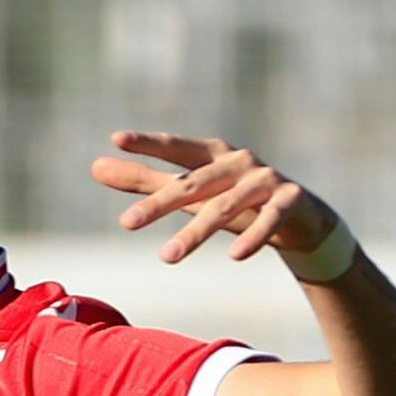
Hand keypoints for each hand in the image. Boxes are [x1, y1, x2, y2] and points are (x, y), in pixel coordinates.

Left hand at [89, 131, 337, 264]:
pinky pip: (269, 220)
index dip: (149, 142)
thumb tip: (95, 166)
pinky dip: (253, 237)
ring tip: (166, 257)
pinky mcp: (290, 201)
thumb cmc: (235, 200)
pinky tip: (235, 256)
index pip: (175, 147)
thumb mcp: (189, 192)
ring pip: (225, 206)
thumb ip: (144, 179)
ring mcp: (265, 179)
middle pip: (193, 184)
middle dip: (159, 203)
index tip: (116, 138)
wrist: (300, 217)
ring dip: (196, 232)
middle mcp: (238, 161)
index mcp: (212, 154)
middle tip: (126, 223)